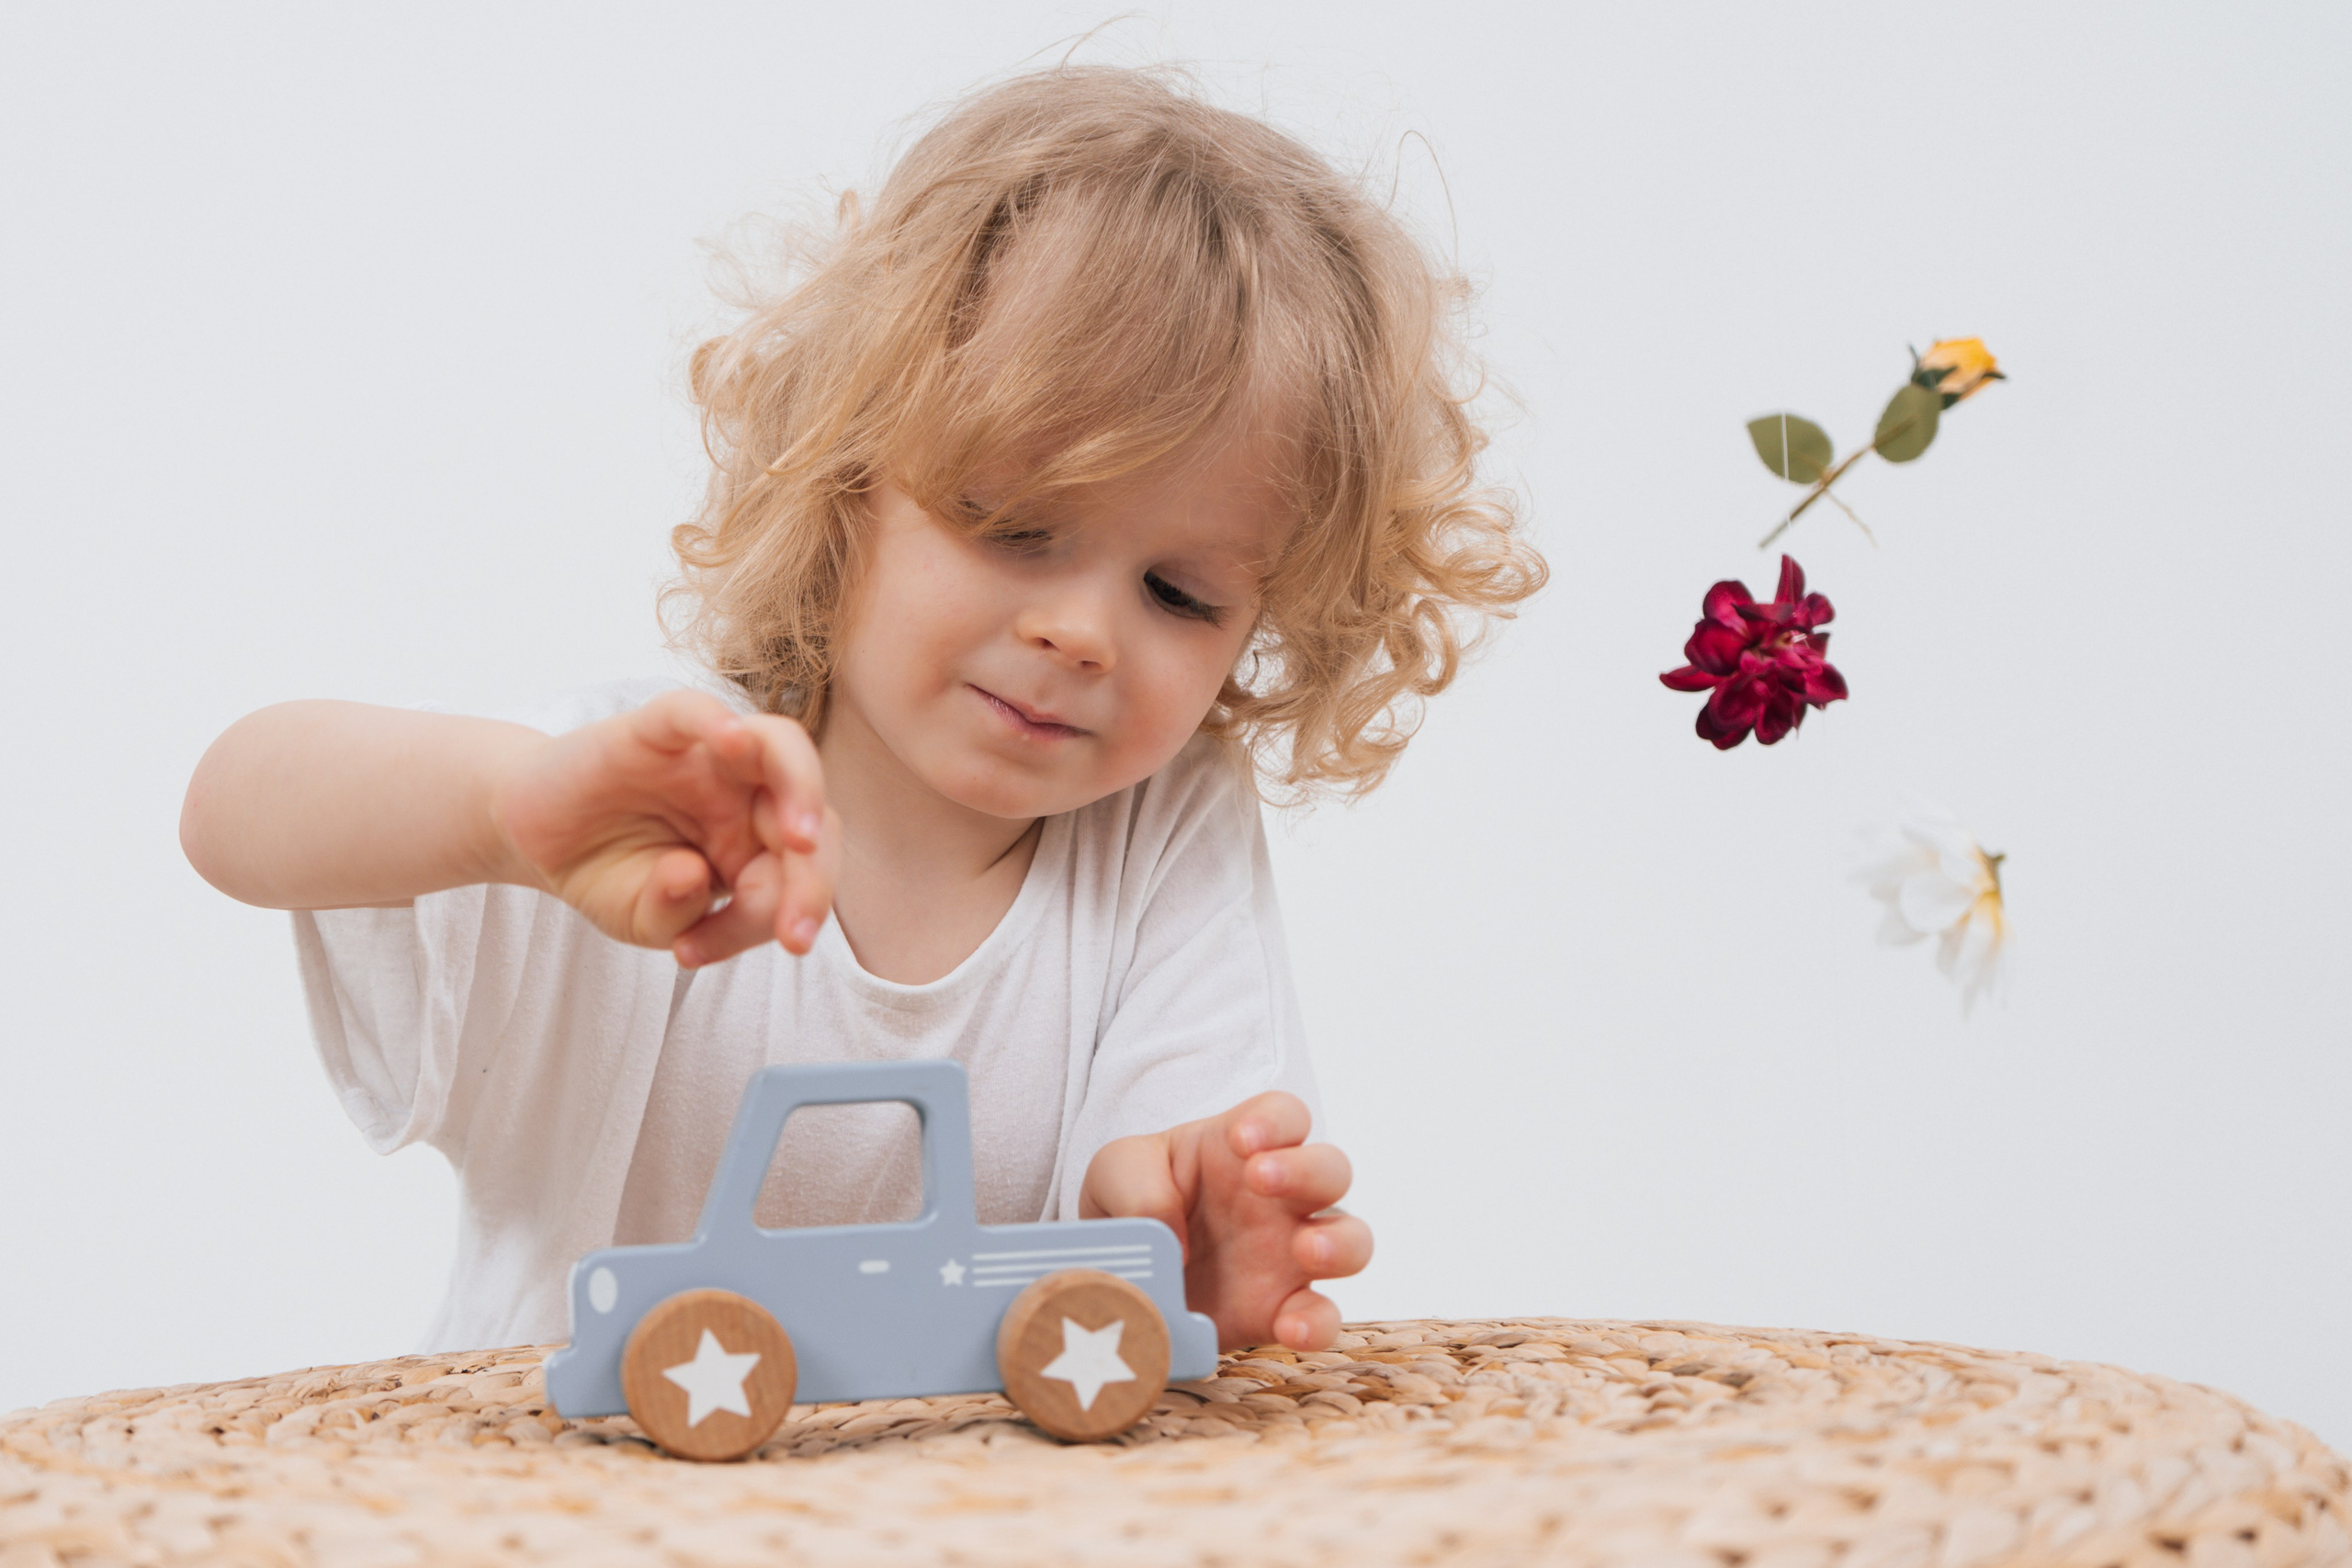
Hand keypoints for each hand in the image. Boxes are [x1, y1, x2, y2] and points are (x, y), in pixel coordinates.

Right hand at [491, 689, 837, 965]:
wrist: (537, 839)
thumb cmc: (606, 875)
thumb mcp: (642, 921)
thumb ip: (676, 912)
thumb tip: (692, 876)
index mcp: (758, 845)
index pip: (800, 874)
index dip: (774, 918)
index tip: (695, 954)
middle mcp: (747, 795)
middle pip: (810, 814)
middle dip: (812, 879)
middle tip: (793, 931)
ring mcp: (708, 757)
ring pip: (780, 746)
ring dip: (803, 792)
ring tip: (799, 842)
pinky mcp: (656, 730)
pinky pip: (694, 711)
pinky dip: (716, 719)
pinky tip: (730, 739)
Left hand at [1078, 1092, 1371, 1351]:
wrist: (1119, 1277)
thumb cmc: (1130, 1204)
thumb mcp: (1114, 1175)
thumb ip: (1138, 1186)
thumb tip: (1171, 1236)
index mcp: (1242, 1150)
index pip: (1285, 1115)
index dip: (1276, 1122)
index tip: (1242, 1141)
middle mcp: (1279, 1198)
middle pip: (1332, 1169)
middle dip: (1308, 1171)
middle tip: (1261, 1180)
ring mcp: (1288, 1255)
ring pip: (1353, 1239)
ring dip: (1339, 1243)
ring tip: (1306, 1251)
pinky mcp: (1281, 1310)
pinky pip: (1322, 1316)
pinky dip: (1316, 1324)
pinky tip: (1290, 1328)